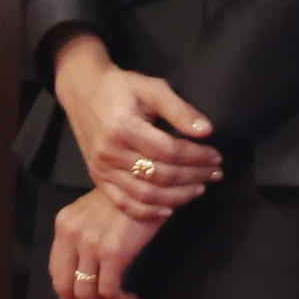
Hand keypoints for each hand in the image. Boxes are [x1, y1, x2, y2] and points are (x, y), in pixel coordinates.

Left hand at [48, 186, 163, 298]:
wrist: (148, 181)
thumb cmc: (127, 198)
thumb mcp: (95, 214)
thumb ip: (84, 238)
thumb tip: (87, 274)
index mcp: (64, 226)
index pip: (56, 271)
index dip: (66, 296)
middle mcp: (71, 235)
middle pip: (65, 287)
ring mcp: (90, 244)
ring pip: (87, 293)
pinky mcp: (113, 252)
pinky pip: (109, 291)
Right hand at [53, 33, 220, 217]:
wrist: (83, 91)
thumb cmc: (121, 87)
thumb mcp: (151, 88)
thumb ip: (179, 109)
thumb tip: (206, 131)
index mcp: (124, 127)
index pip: (170, 151)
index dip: (197, 157)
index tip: (216, 156)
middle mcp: (111, 152)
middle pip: (160, 176)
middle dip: (193, 177)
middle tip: (214, 173)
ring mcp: (102, 169)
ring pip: (145, 194)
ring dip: (177, 196)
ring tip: (199, 189)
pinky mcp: (98, 177)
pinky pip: (124, 203)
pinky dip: (148, 212)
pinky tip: (169, 209)